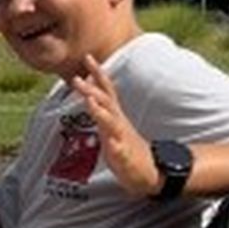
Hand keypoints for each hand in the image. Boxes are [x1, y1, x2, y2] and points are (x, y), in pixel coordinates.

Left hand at [71, 54, 157, 195]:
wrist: (151, 171)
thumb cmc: (126, 147)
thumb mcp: (110, 125)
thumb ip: (101, 109)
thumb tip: (89, 92)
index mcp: (114, 115)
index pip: (106, 90)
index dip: (98, 73)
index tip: (88, 56)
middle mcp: (119, 123)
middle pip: (106, 102)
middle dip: (92, 89)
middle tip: (77, 78)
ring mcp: (122, 138)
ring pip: (112, 123)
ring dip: (100, 111)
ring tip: (89, 101)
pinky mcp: (125, 156)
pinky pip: (120, 150)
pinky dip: (115, 146)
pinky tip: (112, 144)